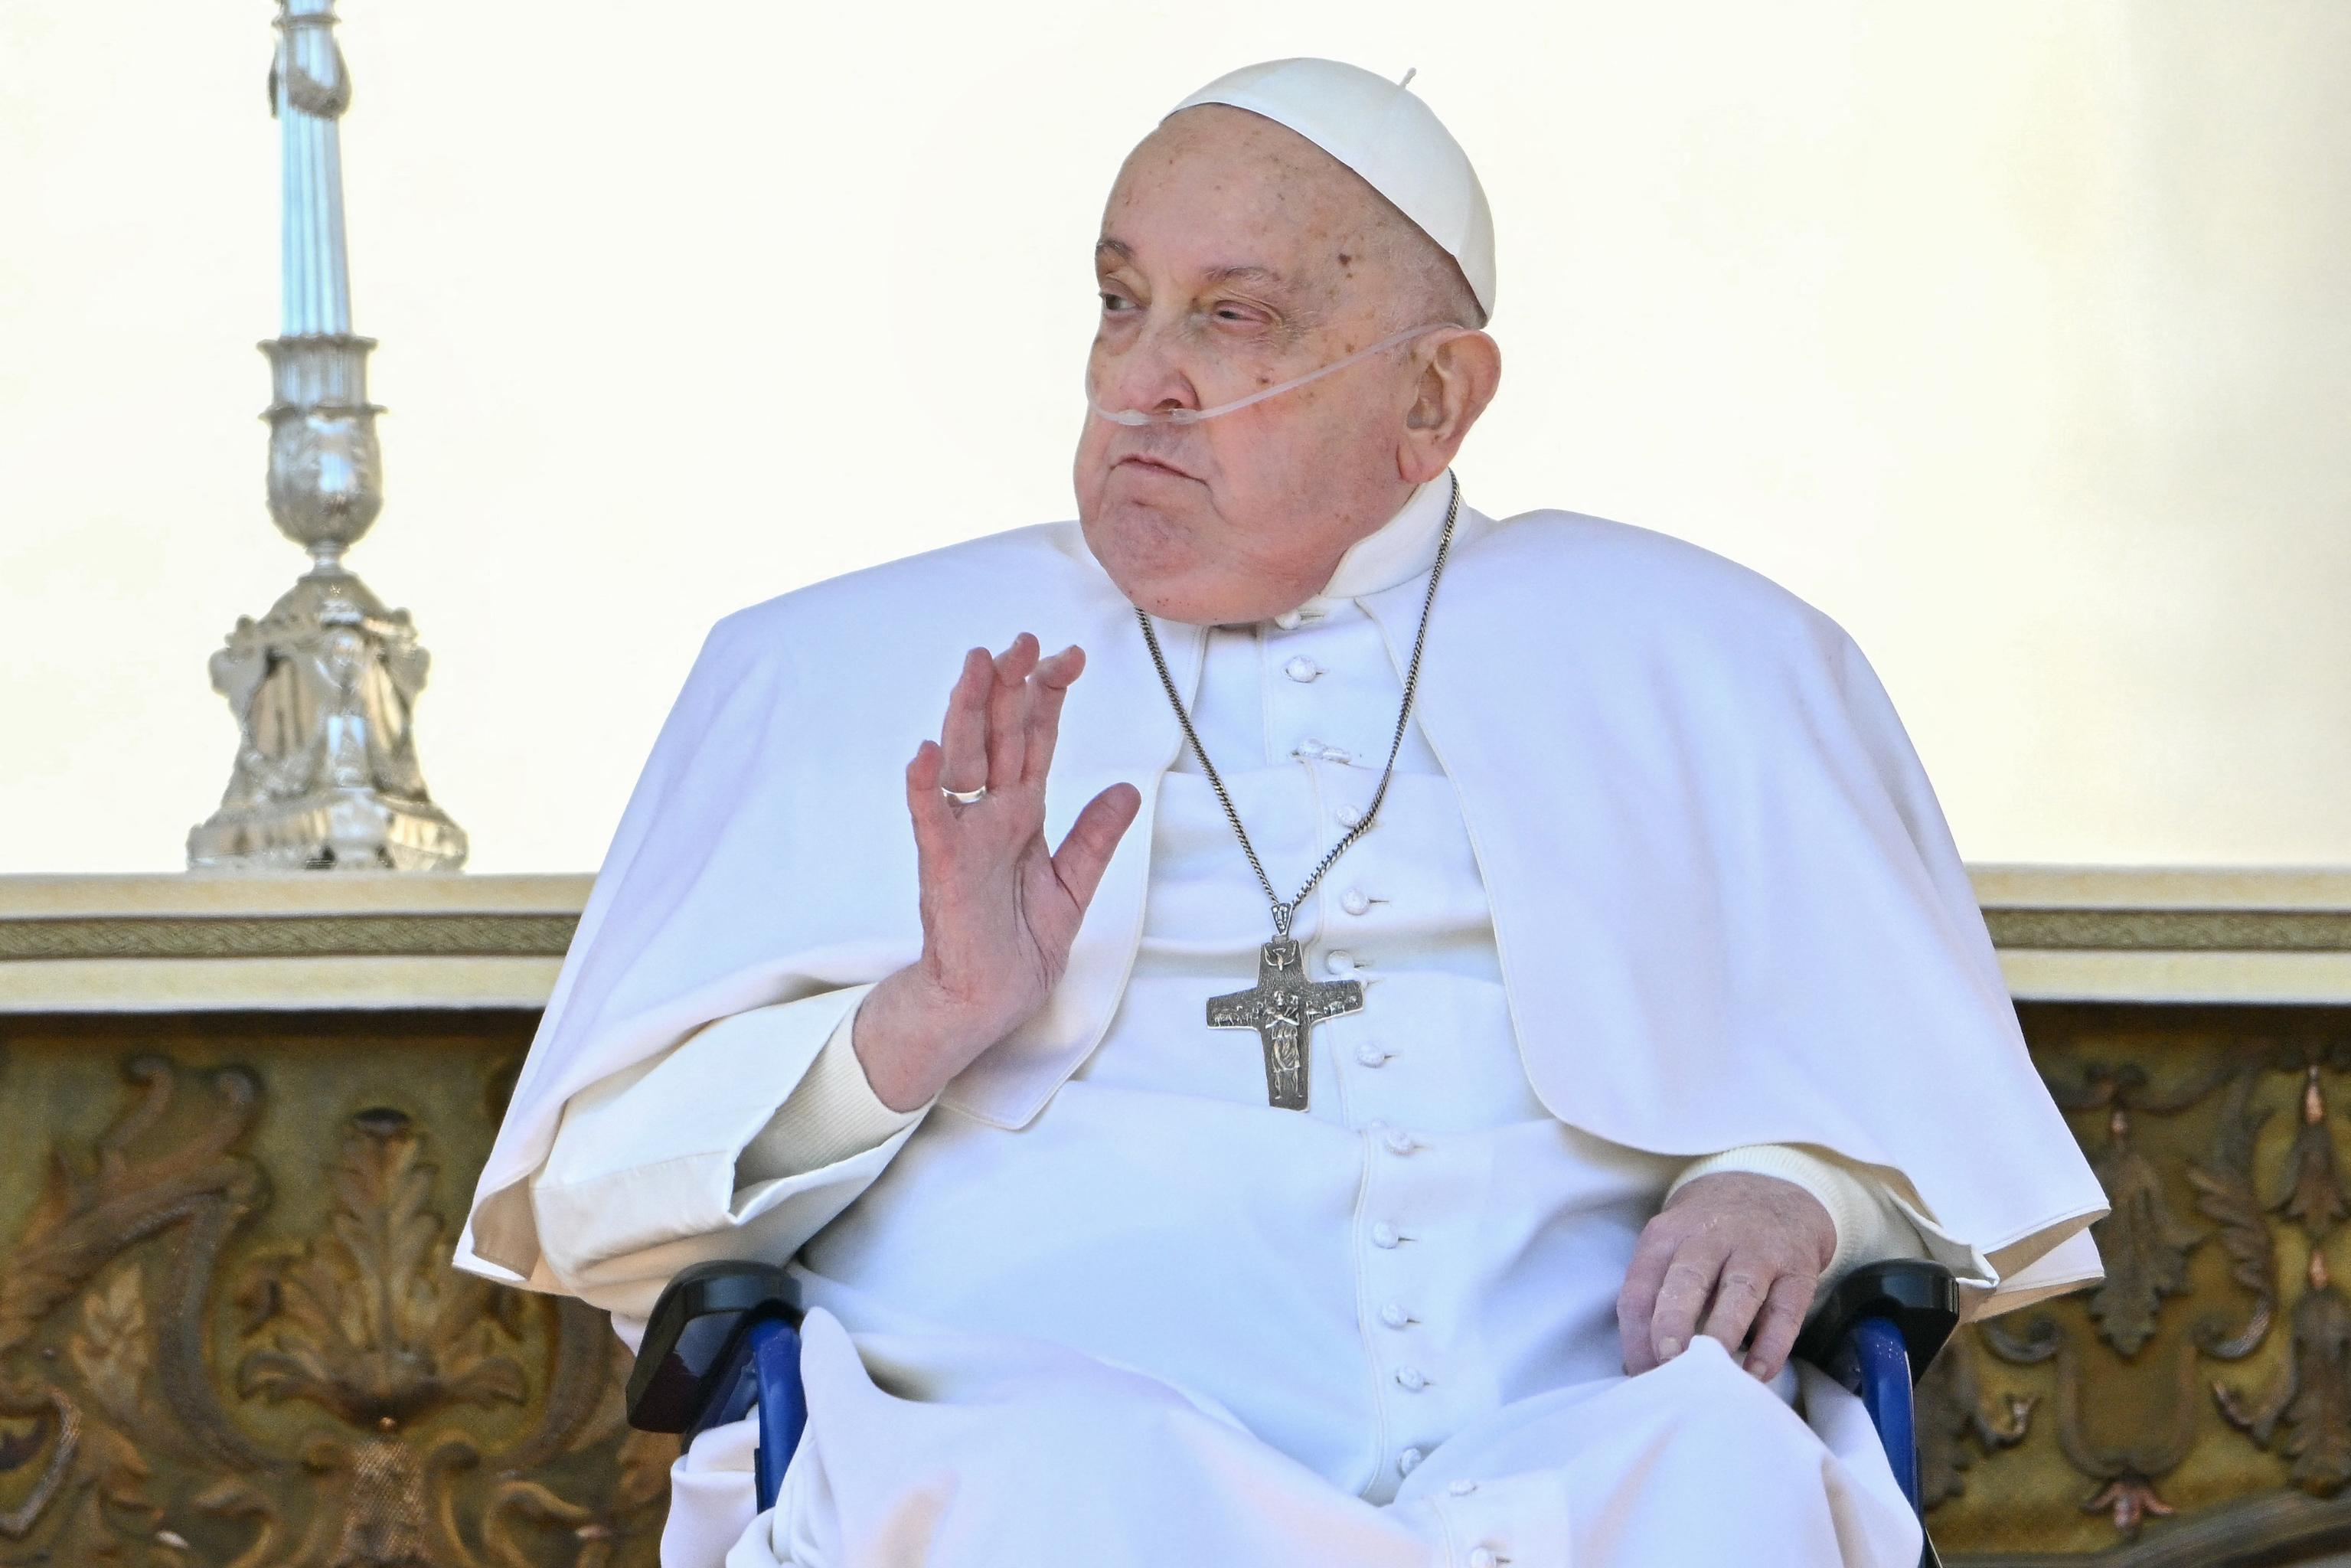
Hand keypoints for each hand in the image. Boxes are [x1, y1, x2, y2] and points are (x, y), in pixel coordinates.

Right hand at [852, 634, 1142, 1112]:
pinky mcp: (943, 870)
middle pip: (999, 736)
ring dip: (968, 713)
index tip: (1069, 656)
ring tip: (977, 666)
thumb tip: (1127, 788)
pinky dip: (925, 788)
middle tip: (1024, 638)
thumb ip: (1095, 837)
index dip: (1049, 697)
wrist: (986, 1002)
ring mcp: (964, 837)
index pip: (1035, 741)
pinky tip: (924, 753)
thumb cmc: (1016, 947)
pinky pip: (931, 822)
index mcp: (1021, 814)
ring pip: (963, 761)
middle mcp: (990, 815)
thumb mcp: (1073, 886)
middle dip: (1011, 685)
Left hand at [1616, 1172, 1835, 1382]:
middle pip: (1686, 1279)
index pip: (1640, 1285)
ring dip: (1723, 1331)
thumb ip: (1655, 1296)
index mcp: (1668, 1235)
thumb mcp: (1674, 1245)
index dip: (1635, 1334)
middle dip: (1672, 1321)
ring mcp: (1758, 1250)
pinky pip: (1786, 1310)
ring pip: (1739, 1290)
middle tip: (1666, 1363)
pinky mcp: (1797, 1269)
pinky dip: (1772, 1344)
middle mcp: (1711, 1237)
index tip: (1640, 1375)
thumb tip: (1637, 1366)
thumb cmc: (1710, 1234)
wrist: (1776, 1188)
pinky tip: (1758, 1373)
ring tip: (1712, 1372)